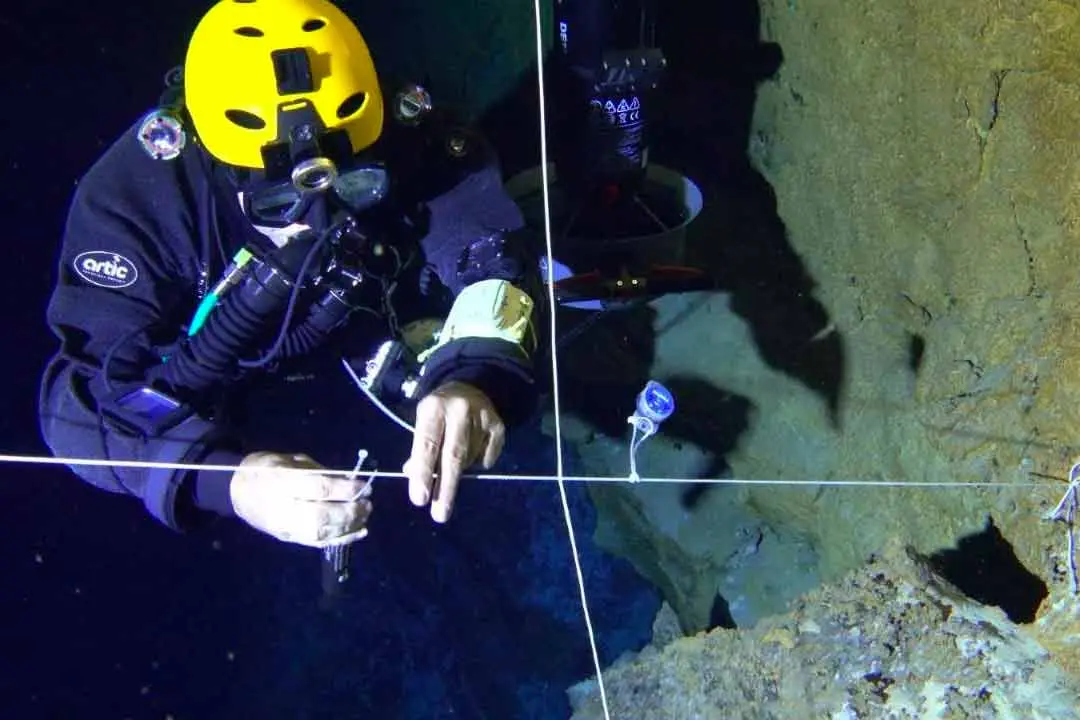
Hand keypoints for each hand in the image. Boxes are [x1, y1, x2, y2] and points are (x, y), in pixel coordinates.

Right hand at [230, 452, 372, 547]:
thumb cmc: (266, 469)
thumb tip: (349, 480)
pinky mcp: (289, 538)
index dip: (346, 488)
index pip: (319, 489)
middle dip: (350, 511)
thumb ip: (320, 471)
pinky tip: (359, 531)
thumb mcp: (291, 460)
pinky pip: (318, 543)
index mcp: (282, 481)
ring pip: (322, 533)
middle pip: (322, 515)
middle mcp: (283, 508)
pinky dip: (342, 539)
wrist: (237, 491)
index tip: (365, 485)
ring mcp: (285, 527)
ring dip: (349, 526)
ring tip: (365, 514)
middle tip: (368, 503)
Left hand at [403, 381, 504, 522]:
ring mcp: (482, 417)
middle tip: (439, 514)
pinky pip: (487, 456)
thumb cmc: (440, 412)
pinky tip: (472, 456)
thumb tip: (414, 478)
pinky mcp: (499, 425)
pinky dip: (478, 462)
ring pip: (469, 459)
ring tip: (451, 474)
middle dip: (445, 488)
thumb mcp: (424, 424)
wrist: (471, 386)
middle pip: (453, 456)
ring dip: (458, 473)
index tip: (420, 499)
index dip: (423, 472)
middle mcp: (459, 410)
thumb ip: (420, 449)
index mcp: (433, 408)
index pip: (427, 444)